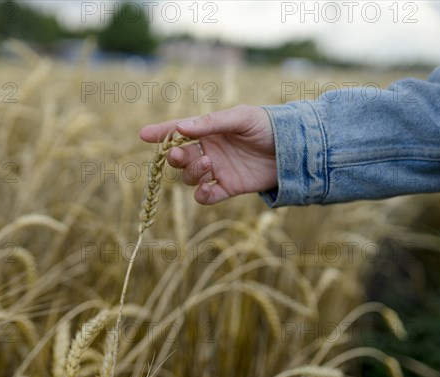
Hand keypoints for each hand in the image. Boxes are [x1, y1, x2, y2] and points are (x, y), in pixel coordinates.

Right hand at [139, 105, 276, 204]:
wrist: (295, 149)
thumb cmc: (267, 126)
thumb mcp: (240, 118)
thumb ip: (211, 124)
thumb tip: (181, 128)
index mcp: (209, 130)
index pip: (179, 131)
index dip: (161, 133)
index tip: (144, 134)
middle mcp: (209, 150)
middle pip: (180, 158)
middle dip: (175, 157)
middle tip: (179, 154)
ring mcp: (217, 170)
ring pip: (190, 177)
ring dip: (193, 172)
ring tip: (210, 164)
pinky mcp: (228, 187)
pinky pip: (206, 195)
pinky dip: (203, 194)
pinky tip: (209, 188)